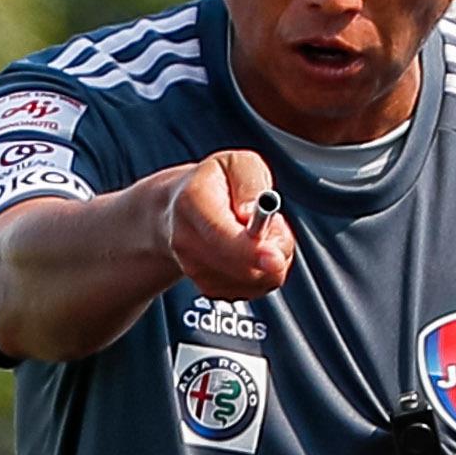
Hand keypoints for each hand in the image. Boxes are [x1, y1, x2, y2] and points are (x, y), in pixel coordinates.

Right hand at [167, 152, 292, 299]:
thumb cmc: (215, 183)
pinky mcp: (208, 288)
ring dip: (270, 262)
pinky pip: (251, 291)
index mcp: (192, 201)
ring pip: (252, 281)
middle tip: (275, 225)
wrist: (180, 210)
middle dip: (275, 251)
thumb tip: (252, 214)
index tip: (275, 257)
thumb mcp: (238, 164)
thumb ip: (250, 184)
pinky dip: (262, 274)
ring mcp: (194, 268)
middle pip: (240, 266)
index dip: (250, 249)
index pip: (220, 234)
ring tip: (258, 234)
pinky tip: (251, 253)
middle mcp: (186, 240)